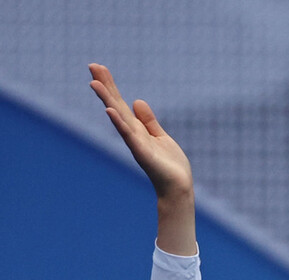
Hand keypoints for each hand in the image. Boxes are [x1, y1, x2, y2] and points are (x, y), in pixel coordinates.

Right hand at [89, 63, 195, 254]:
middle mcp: (133, 134)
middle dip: (105, 86)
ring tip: (94, 83)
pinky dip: (119, 123)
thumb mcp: (160, 136)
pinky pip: (129, 136)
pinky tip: (110, 111)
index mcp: (137, 129)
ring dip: (107, 100)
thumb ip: (148, 121)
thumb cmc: (169, 165)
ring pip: (119, 117)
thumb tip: (136, 101)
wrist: (178, 186)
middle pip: (116, 105)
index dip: (111, 86)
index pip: (121, 103)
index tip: (99, 67)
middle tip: (92, 65)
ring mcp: (136, 143)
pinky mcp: (143, 153)